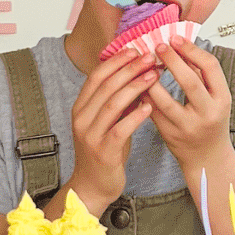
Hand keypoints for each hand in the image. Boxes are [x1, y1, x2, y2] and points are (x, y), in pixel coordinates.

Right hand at [68, 48, 158, 213]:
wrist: (93, 186)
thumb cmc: (104, 151)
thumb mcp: (107, 122)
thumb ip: (117, 101)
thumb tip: (137, 75)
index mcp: (81, 107)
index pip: (97, 76)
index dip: (116, 61)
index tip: (136, 49)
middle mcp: (82, 118)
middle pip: (105, 86)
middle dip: (129, 69)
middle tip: (150, 57)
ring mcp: (90, 135)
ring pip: (112, 104)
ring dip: (135, 87)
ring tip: (154, 75)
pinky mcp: (103, 151)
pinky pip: (120, 129)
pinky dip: (135, 116)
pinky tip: (150, 106)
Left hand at [146, 35, 231, 174]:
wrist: (208, 158)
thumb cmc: (210, 121)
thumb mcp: (215, 98)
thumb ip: (201, 75)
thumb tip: (180, 45)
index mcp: (223, 99)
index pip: (210, 67)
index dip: (192, 50)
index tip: (176, 39)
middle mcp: (208, 113)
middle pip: (190, 81)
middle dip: (172, 60)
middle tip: (158, 46)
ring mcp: (188, 127)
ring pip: (165, 101)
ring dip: (151, 80)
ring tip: (144, 65)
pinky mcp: (170, 136)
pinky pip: (153, 113)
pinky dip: (144, 97)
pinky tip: (138, 84)